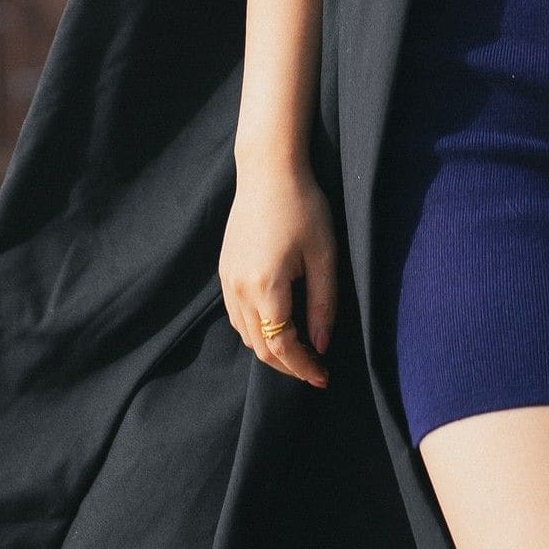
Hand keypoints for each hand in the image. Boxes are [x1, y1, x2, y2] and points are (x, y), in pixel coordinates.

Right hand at [219, 151, 336, 384]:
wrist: (268, 171)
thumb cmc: (303, 207)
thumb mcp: (324, 255)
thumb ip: (324, 304)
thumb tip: (322, 345)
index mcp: (266, 287)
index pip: (282, 346)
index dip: (303, 367)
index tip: (324, 377)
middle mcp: (240, 289)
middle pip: (260, 347)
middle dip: (288, 365)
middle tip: (315, 369)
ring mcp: (227, 281)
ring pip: (246, 334)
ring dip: (270, 349)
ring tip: (299, 350)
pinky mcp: (224, 270)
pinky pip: (236, 315)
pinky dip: (256, 329)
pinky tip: (277, 323)